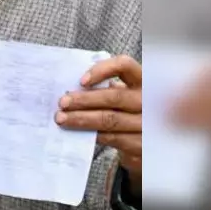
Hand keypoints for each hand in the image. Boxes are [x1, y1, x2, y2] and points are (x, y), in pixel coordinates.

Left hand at [56, 54, 141, 191]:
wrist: (145, 140)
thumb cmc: (125, 110)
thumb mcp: (121, 94)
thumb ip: (103, 88)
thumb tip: (70, 90)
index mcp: (142, 80)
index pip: (125, 66)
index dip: (102, 70)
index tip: (81, 81)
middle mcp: (148, 100)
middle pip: (114, 97)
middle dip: (84, 100)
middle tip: (62, 103)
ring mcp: (147, 123)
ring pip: (110, 119)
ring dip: (82, 119)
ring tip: (62, 119)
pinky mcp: (142, 144)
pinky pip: (113, 138)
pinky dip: (92, 135)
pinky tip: (77, 133)